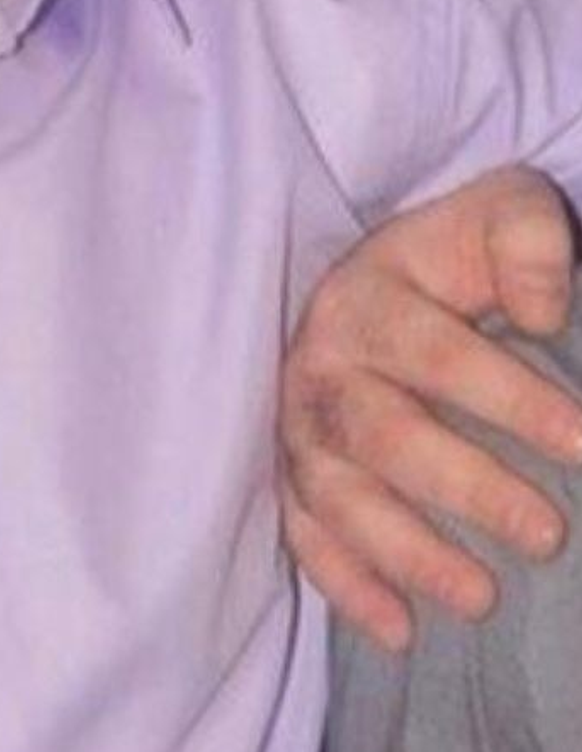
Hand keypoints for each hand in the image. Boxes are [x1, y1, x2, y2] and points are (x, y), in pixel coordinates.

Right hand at [280, 166, 581, 650]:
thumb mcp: (494, 215)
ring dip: (405, 551)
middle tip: (548, 533)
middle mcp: (322, 363)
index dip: (506, 398)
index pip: (434, 351)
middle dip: (464, 488)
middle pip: (382, 433)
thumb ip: (524, 236)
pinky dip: (343, 585)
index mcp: (368, 297)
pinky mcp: (292, 473)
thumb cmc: (451, 260)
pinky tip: (398, 629)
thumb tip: (543, 307)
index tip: (580, 441)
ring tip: (483, 598)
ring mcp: (300, 424)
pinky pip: (303, 533)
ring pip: (337, 494)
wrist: (371, 284)